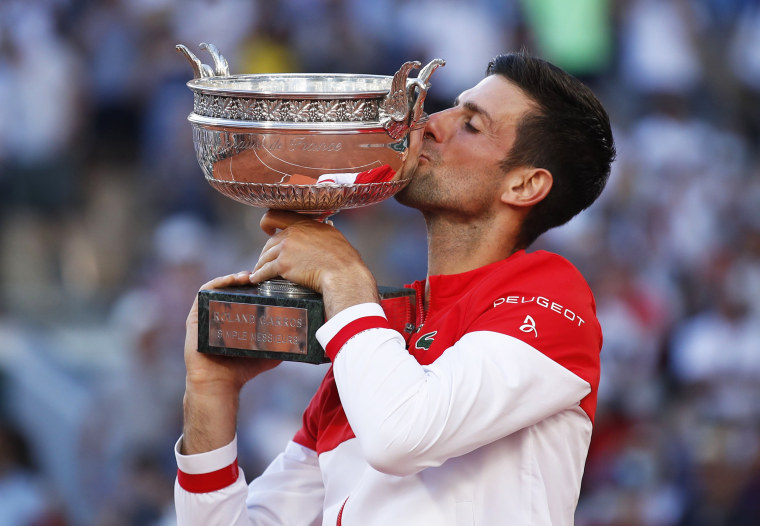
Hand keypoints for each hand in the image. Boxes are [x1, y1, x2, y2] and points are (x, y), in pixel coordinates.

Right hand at [182, 272, 281, 453]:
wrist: (219, 384)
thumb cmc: (242, 370)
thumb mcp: (267, 352)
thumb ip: (282, 343)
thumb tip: (305, 336)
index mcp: (235, 319)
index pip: (246, 295)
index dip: (257, 285)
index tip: (271, 279)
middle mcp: (220, 313)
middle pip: (233, 289)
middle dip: (247, 279)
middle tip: (261, 274)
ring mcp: (207, 314)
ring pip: (219, 288)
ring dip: (232, 278)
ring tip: (248, 276)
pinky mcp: (195, 317)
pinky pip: (204, 294)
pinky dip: (216, 284)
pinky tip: (230, 281)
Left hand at [251, 210, 379, 317]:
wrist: (342, 273)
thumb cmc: (343, 258)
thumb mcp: (333, 235)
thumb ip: (321, 231)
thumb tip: (324, 229)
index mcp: (304, 224)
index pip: (276, 215)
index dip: (268, 223)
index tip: (267, 229)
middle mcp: (292, 233)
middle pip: (270, 242)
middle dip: (266, 252)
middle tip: (266, 260)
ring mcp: (285, 249)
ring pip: (266, 256)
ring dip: (261, 265)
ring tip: (259, 272)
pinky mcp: (282, 265)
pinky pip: (265, 270)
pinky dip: (259, 275)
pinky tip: (257, 279)